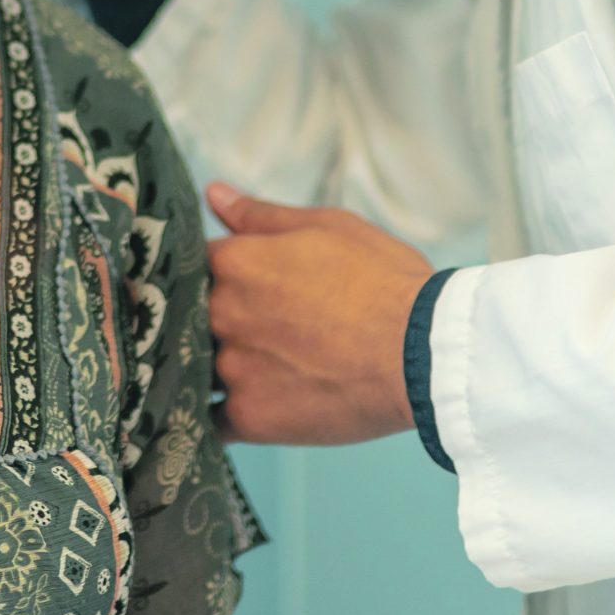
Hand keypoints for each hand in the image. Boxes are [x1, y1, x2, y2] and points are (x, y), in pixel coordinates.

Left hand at [204, 183, 434, 446]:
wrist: (425, 354)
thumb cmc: (384, 282)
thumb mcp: (326, 227)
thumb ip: (259, 215)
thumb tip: (213, 194)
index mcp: (233, 262)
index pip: (189, 263)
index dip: (208, 274)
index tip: (228, 283)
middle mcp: (220, 314)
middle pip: (189, 316)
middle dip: (214, 320)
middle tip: (256, 326)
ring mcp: (231, 369)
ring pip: (199, 367)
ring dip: (216, 366)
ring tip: (259, 367)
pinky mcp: (250, 418)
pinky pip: (212, 420)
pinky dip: (221, 414)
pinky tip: (244, 408)